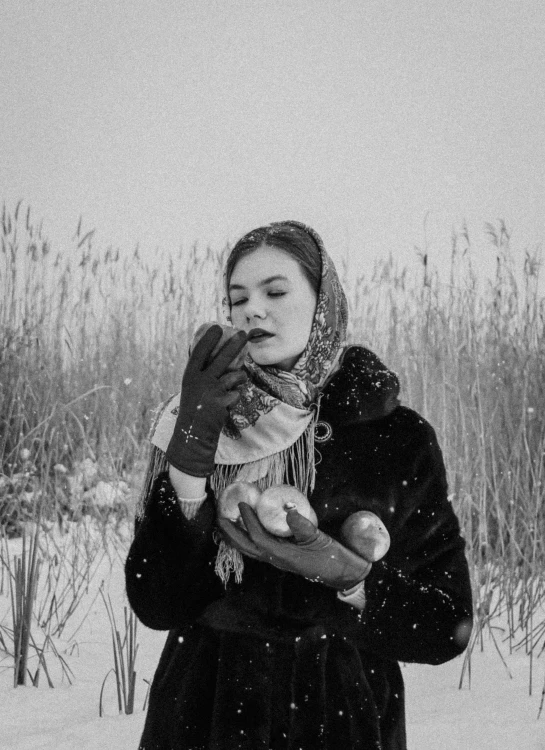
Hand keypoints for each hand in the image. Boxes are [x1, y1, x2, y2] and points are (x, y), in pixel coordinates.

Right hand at [165, 325, 247, 476]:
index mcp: (190, 375)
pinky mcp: (222, 401)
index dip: (208, 339)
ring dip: (240, 378)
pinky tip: (228, 402)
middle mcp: (199, 380)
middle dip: (235, 344)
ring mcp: (212, 390)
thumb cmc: (195, 408)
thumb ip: (203, 374)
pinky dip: (236, 396)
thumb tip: (222, 357)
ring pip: (235, 375)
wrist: (193, 433)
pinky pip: (237, 392)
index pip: (199, 352)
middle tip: (244, 334)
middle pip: (221, 358)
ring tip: (237, 381)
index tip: (217, 327)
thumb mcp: (193, 388)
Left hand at [217, 502, 371, 589]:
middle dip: (231, 534)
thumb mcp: (319, 539)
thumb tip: (288, 509)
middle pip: (246, 548)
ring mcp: (278, 560)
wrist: (343, 574)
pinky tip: (248, 530)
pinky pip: (259, 548)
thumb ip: (303, 526)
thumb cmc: (332, 557)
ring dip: (237, 537)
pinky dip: (250, 539)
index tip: (242, 504)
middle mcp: (276, 560)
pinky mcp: (283, 558)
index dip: (248, 521)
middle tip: (220, 517)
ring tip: (227, 523)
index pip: (258, 538)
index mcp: (283, 556)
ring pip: (250, 550)